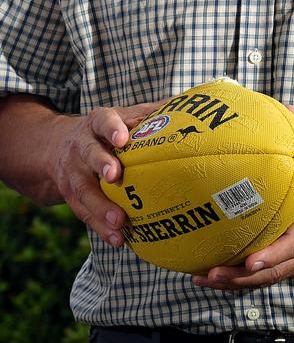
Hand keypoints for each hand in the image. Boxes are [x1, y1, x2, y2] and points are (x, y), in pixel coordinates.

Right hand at [47, 101, 161, 246]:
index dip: (112, 128)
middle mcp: (81, 145)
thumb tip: (187, 104)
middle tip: (116, 176)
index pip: (104, 121)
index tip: (123, 139)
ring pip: (83, 189)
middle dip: (101, 163)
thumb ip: (151, 112)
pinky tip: (117, 239)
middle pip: (88, 154)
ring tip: (119, 221)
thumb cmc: (105, 130)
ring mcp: (73, 171)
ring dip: (100, 206)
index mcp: (97, 123)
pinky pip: (83, 212)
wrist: (57, 146)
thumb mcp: (123, 115)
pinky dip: (100, 227)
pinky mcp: (69, 195)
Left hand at [192, 143, 293, 289]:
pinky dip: (241, 282)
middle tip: (209, 273)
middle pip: (272, 272)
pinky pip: (267, 279)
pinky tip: (215, 277)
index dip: (272, 255)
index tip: (249, 260)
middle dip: (239, 277)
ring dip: (234, 284)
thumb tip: (285, 107)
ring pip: (267, 281)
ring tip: (202, 279)